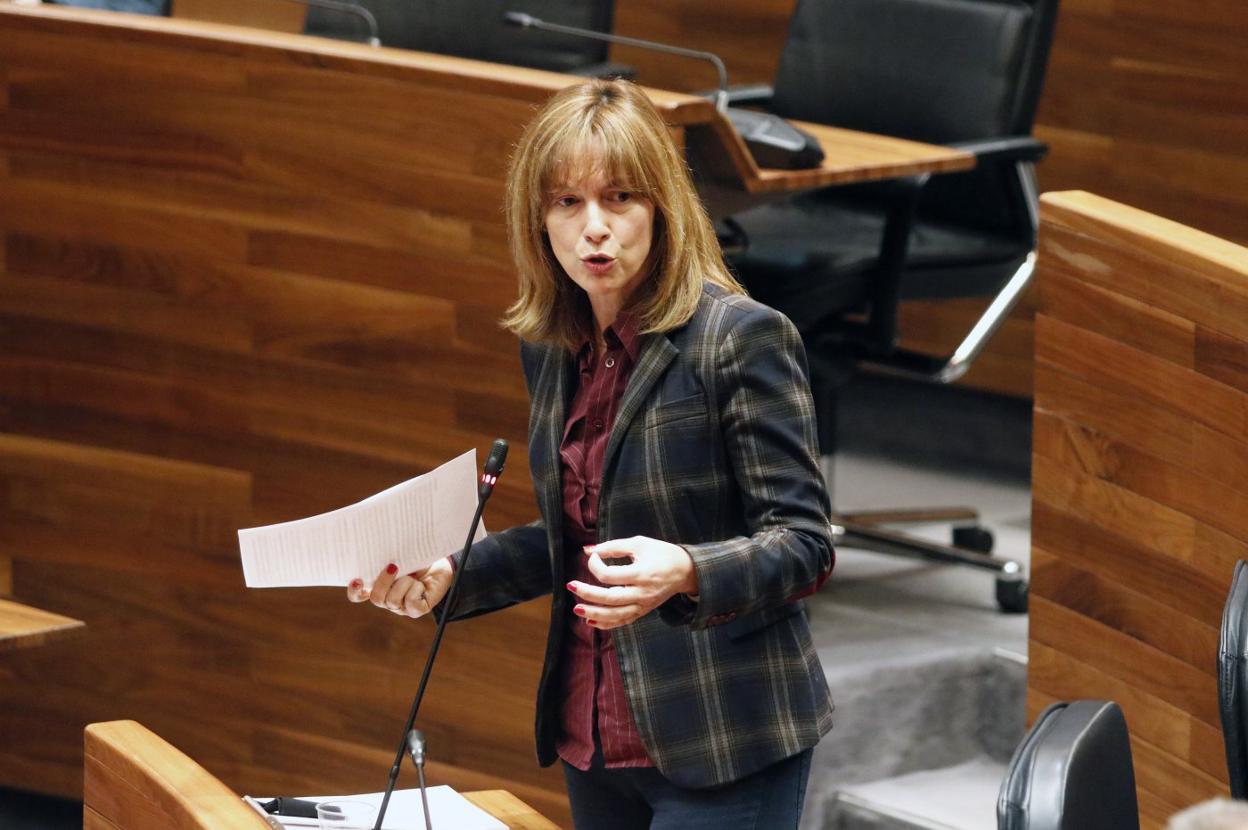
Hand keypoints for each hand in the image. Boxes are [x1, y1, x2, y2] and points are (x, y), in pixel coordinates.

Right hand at [347, 558, 453, 618]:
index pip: (358, 595)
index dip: (355, 591)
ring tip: (413, 575)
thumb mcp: (400, 555)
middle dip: (384, 582)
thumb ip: (386, 557)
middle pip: (376, 599)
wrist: (442, 562)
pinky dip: (415, 589)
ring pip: (392, 601)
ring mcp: (402, 607)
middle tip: (393, 566)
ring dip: (403, 583)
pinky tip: (421, 584)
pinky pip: (410, 603)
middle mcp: (388, 599)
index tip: (357, 579)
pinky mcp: (417, 610)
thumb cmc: (418, 557)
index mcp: (379, 586)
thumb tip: (377, 548)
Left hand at [567, 536, 697, 629]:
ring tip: (576, 609)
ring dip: (594, 614)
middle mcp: (642, 592)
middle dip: (588, 594)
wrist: (686, 570)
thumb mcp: (639, 543)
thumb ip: (612, 546)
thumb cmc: (661, 553)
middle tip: (570, 586)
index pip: (610, 575)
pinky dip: (606, 624)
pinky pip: (623, 621)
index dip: (595, 565)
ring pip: (616, 615)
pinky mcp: (643, 611)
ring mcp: (643, 605)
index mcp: (641, 573)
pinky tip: (591, 622)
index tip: (593, 556)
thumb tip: (587, 549)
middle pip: (610, 598)